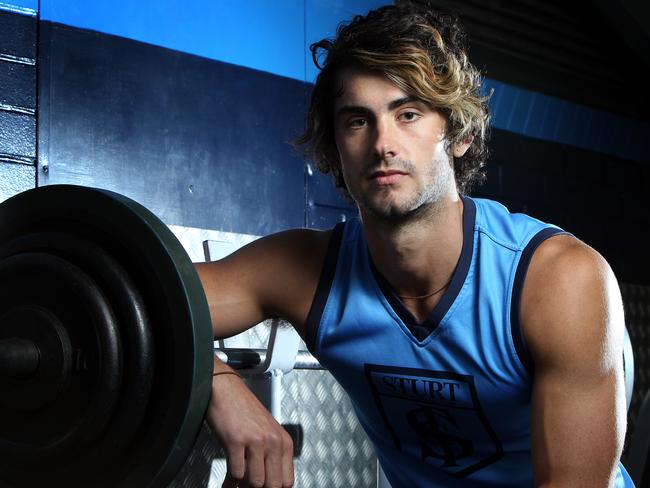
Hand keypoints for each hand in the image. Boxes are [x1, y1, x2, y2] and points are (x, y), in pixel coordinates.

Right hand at [207, 366, 293, 487]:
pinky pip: (236, 474)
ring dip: (243, 483)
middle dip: (258, 487)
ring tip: (237, 478)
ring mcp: (256, 441)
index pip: (287, 481)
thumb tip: (268, 484)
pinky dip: (230, 480)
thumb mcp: (267, 432)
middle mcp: (273, 441)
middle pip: (272, 485)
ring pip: (254, 482)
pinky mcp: (236, 440)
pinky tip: (228, 475)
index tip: (264, 487)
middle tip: (248, 484)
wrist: (226, 390)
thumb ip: (272, 457)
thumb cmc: (244, 410)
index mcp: (284, 441)